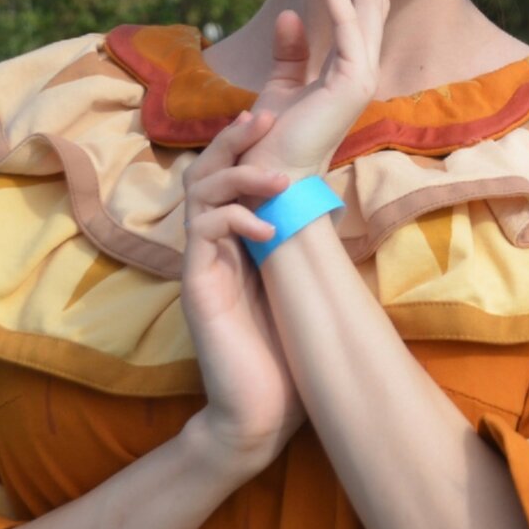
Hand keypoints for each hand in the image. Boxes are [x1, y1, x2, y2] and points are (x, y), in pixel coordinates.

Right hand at [180, 110, 304, 473]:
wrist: (261, 412)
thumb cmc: (286, 351)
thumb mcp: (300, 284)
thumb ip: (301, 245)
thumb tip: (332, 208)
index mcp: (237, 242)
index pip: (230, 177)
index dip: (245, 145)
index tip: (273, 118)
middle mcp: (213, 247)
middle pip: (205, 173)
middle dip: (231, 140)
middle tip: (260, 117)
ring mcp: (202, 266)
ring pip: (198, 195)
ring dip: (237, 174)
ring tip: (276, 176)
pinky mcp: (196, 288)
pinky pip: (201, 235)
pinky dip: (233, 219)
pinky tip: (265, 227)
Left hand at [241, 0, 388, 180]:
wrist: (272, 181)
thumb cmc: (275, 141)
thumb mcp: (281, 86)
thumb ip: (291, 51)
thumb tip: (293, 13)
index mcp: (352, 63)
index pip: (362, 2)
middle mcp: (365, 63)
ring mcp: (363, 72)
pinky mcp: (352, 81)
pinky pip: (346, 25)